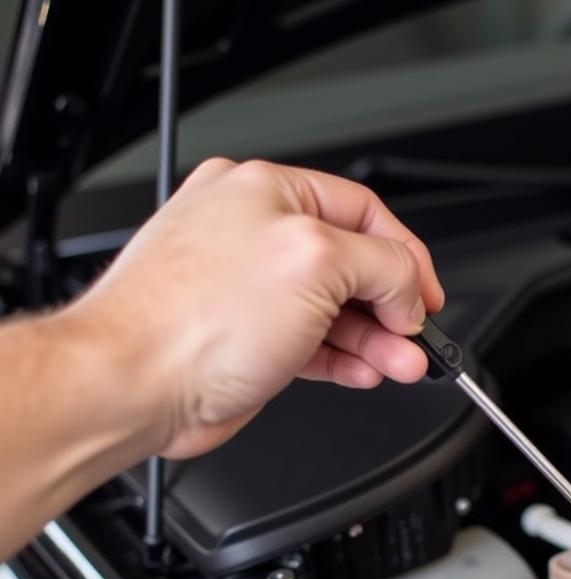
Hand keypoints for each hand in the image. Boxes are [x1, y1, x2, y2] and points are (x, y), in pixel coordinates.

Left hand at [69, 158, 443, 458]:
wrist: (133, 385)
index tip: (428, 294)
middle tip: (417, 337)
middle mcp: (255, 235)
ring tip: (401, 364)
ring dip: (376, 341)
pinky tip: (365, 372)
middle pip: (353, 265)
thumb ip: (383, 266)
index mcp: (266, 193)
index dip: (407, 254)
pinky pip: (313, 344)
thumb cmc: (193, 319)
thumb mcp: (317, 263)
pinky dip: (345, 359)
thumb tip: (409, 288)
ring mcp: (250, 290)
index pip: (363, 212)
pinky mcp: (247, 339)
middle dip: (393, 306)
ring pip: (336, 310)